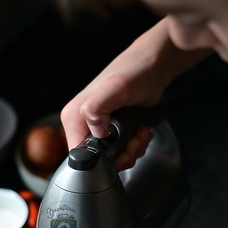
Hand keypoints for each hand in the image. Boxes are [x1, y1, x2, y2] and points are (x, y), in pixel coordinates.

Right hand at [60, 18, 208, 169]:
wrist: (153, 67)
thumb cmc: (134, 72)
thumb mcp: (115, 88)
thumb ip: (97, 107)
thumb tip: (94, 130)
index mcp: (74, 116)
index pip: (78, 155)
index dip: (100, 161)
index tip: (119, 151)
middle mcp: (83, 124)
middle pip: (97, 160)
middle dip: (121, 156)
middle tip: (134, 141)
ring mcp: (98, 128)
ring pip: (113, 158)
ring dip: (132, 151)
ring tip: (140, 133)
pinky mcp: (112, 130)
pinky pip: (122, 151)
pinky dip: (136, 146)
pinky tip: (142, 131)